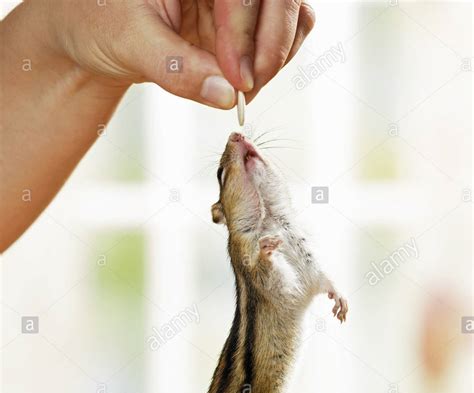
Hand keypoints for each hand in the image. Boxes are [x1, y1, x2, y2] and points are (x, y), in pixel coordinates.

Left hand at [31, 0, 314, 106]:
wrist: (91, 32)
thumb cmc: (97, 20)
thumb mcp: (129, 42)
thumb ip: (177, 69)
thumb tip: (225, 97)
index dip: (245, 33)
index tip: (237, 81)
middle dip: (271, 46)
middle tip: (246, 90)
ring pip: (290, 16)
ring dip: (275, 58)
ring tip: (240, 92)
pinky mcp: (241, 22)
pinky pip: (279, 38)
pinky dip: (270, 66)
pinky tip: (240, 87)